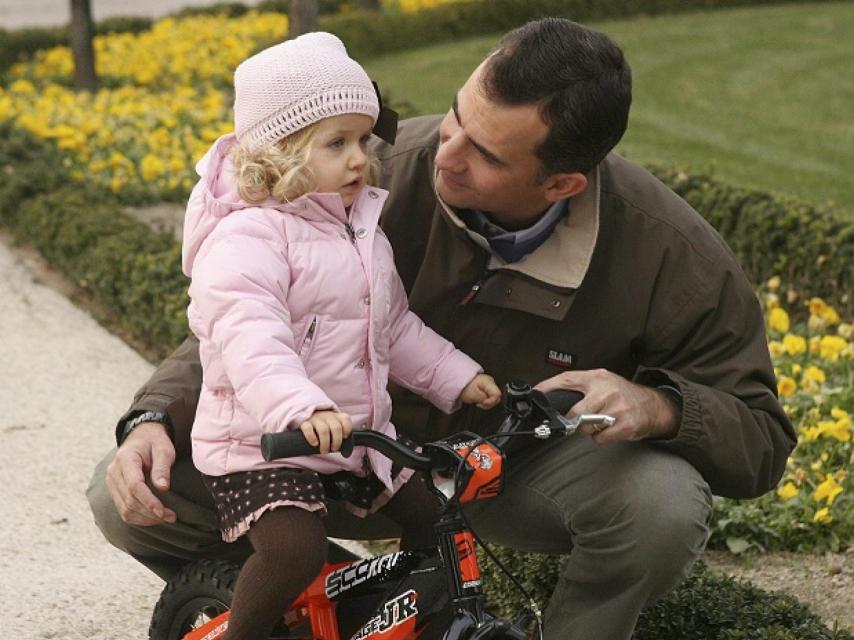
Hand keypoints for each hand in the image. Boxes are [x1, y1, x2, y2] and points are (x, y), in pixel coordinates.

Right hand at [105, 422, 176, 525]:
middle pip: (129, 500)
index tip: (163, 512)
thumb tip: (163, 488)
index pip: (134, 486)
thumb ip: (162, 467)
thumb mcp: (164, 449)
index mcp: (125, 458)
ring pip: (125, 509)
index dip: (148, 501)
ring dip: (145, 518)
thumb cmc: (155, 442)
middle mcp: (113, 472)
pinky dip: (138, 518)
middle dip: (150, 513)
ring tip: (166, 518)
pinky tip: (154, 517)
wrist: (141, 437)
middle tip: (172, 517)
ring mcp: (112, 482)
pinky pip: (123, 510)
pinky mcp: (114, 491)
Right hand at [300, 411, 352, 453]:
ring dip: (325, 443)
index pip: (345, 419)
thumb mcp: (332, 426)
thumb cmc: (322, 427)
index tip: (344, 437)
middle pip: (336, 427)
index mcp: (336, 416)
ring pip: (323, 430)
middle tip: (333, 449)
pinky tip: (314, 444)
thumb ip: (338, 434)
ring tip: (324, 451)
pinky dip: (311, 437)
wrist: (305, 417)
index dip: (347, 429)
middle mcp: (327, 415)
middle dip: (337, 441)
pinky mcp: (304, 422)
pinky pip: (308, 428)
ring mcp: (315, 418)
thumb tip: (346, 453)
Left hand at [460, 373, 501, 409]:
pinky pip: (489, 397)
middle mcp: (491, 382)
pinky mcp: (485, 388)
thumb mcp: (474, 395)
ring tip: (477, 402)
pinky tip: (478, 400)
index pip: (498, 394)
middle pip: (497, 397)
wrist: (457, 382)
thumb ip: (484, 399)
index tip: (483, 403)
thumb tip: (488, 403)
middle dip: (489, 403)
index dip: (491, 401)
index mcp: (489, 382)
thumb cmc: (464, 386)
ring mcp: (488, 385)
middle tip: (479, 404)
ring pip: (493, 398)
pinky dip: (484, 401)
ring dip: (486, 403)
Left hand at [535, 369, 680, 443]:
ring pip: (586, 427)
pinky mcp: (624, 426)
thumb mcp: (603, 382)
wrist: (653, 406)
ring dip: (587, 429)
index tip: (536, 393)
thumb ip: (582, 387)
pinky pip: (600, 438)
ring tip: (598, 422)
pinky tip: (608, 429)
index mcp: (598, 377)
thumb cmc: (623, 394)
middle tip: (574, 420)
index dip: (548, 387)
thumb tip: (554, 396)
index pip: (567, 379)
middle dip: (571, 420)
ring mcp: (616, 409)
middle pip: (574, 411)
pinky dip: (600, 437)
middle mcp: (606, 391)